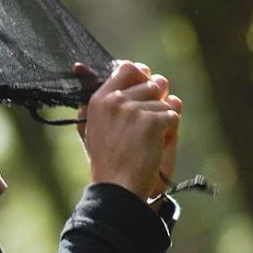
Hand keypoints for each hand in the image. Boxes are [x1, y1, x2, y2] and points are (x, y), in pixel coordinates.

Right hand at [73, 61, 181, 200]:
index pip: (127, 67)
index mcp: (99, 99)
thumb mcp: (92, 125)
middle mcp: (115, 100)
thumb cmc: (107, 160)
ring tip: (148, 139)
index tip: (143, 92)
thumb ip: (95, 98)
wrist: (117, 186)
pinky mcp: (151, 121)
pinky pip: (173, 116)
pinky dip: (169, 133)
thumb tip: (79, 66)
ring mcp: (133, 109)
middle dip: (157, 102)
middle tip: (145, 125)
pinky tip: (155, 146)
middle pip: (154, 82)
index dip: (142, 76)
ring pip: (167, 101)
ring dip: (163, 120)